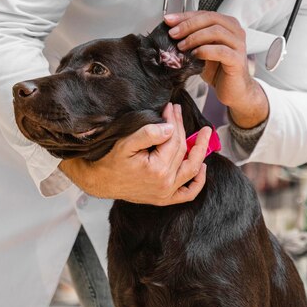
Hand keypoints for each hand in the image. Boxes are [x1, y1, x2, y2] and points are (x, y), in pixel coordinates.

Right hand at [58, 103, 210, 204]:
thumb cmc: (110, 161)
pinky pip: (187, 194)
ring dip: (200, 151)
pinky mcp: (164, 199)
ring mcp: (166, 193)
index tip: (170, 107)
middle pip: (182, 150)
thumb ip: (148, 133)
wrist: (100, 181)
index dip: (173, 120)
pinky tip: (203, 168)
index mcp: (157, 169)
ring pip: (191, 170)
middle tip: (179, 111)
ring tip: (206, 134)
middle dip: (181, 127)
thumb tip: (170, 128)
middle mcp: (165, 183)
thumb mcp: (126, 143)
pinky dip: (198, 183)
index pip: (173, 139)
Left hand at [164, 11, 268, 128]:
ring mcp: (239, 45)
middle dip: (188, 24)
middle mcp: (235, 31)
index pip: (204, 14)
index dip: (185, 16)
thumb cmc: (219, 69)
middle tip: (173, 33)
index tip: (169, 20)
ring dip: (194, 37)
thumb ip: (193, 39)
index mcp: (227, 25)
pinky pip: (221, 50)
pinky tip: (195, 55)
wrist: (233, 90)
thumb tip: (172, 32)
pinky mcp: (238, 60)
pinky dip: (205, 51)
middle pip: (211, 18)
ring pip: (216, 31)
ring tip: (181, 46)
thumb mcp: (202, 50)